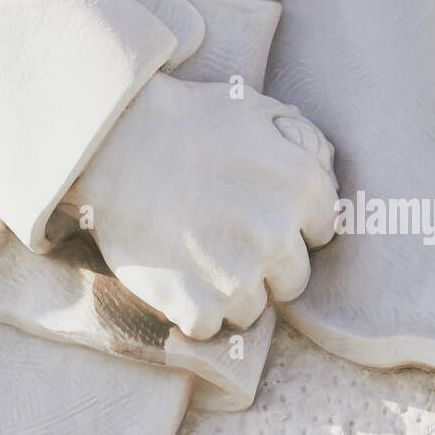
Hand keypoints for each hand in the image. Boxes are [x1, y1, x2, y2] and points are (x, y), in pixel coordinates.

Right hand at [75, 73, 337, 338]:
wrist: (110, 145)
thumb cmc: (182, 120)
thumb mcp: (252, 107)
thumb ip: (298, 136)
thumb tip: (325, 162)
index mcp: (303, 187)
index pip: (321, 231)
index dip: (291, 225)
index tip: (258, 215)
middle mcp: (279, 235)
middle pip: (293, 278)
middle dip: (266, 266)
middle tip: (225, 243)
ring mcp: (240, 275)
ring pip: (253, 309)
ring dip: (229, 293)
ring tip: (195, 260)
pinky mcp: (198, 306)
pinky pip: (209, 327)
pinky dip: (190, 311)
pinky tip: (173, 278)